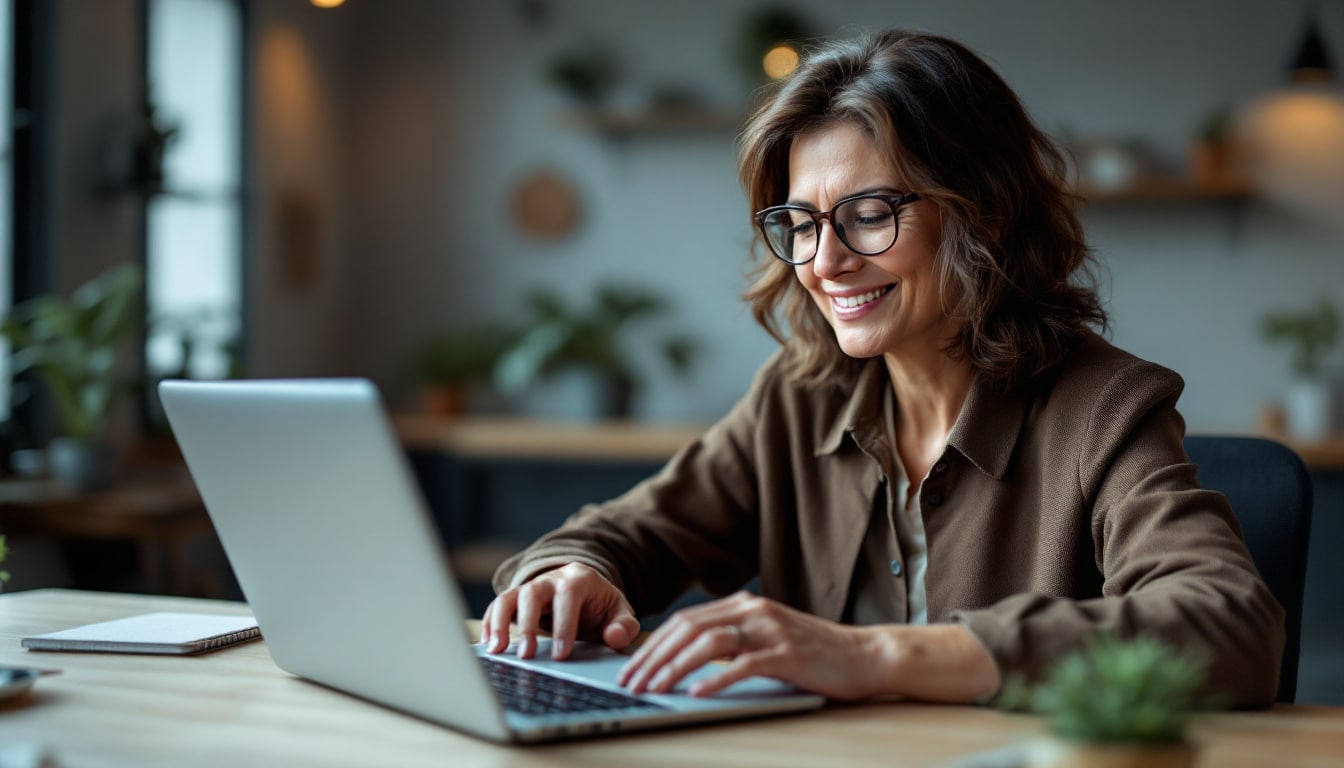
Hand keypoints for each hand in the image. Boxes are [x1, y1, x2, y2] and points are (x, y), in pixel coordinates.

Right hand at [481, 562, 639, 660]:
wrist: (586, 591)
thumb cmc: (602, 606)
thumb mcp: (620, 612)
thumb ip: (624, 626)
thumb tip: (614, 637)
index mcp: (580, 579)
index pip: (569, 596)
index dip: (564, 624)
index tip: (561, 655)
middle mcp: (552, 578)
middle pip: (533, 592)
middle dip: (528, 624)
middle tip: (527, 655)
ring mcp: (531, 587)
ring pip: (509, 597)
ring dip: (500, 622)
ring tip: (497, 649)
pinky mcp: (516, 598)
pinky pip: (498, 605)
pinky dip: (490, 622)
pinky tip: (489, 644)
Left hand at [617, 591, 880, 699]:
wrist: (865, 655)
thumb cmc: (814, 653)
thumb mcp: (766, 639)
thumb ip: (733, 643)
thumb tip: (687, 662)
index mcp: (744, 605)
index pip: (685, 621)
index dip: (653, 644)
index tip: (631, 668)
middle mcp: (753, 610)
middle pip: (688, 629)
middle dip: (654, 657)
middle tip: (632, 683)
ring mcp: (770, 630)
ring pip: (708, 644)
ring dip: (674, 667)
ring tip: (654, 689)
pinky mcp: (787, 654)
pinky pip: (742, 665)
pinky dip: (715, 679)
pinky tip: (696, 693)